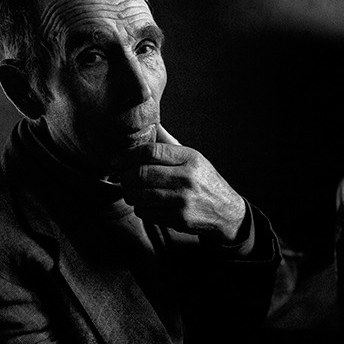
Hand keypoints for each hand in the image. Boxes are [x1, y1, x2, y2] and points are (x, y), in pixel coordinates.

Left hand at [116, 124, 246, 241]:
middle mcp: (187, 178)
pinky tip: (146, 203)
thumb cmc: (204, 181)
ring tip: (132, 191)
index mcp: (189, 158)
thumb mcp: (193, 158)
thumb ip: (169, 144)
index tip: (116, 159)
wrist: (226, 211)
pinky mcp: (178, 219)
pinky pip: (146, 212)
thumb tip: (149, 124)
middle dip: (125, 176)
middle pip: (141, 173)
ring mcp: (182, 200)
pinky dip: (140, 207)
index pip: (151, 151)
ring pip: (139, 195)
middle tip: (122, 177)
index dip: (128, 155)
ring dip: (130, 193)